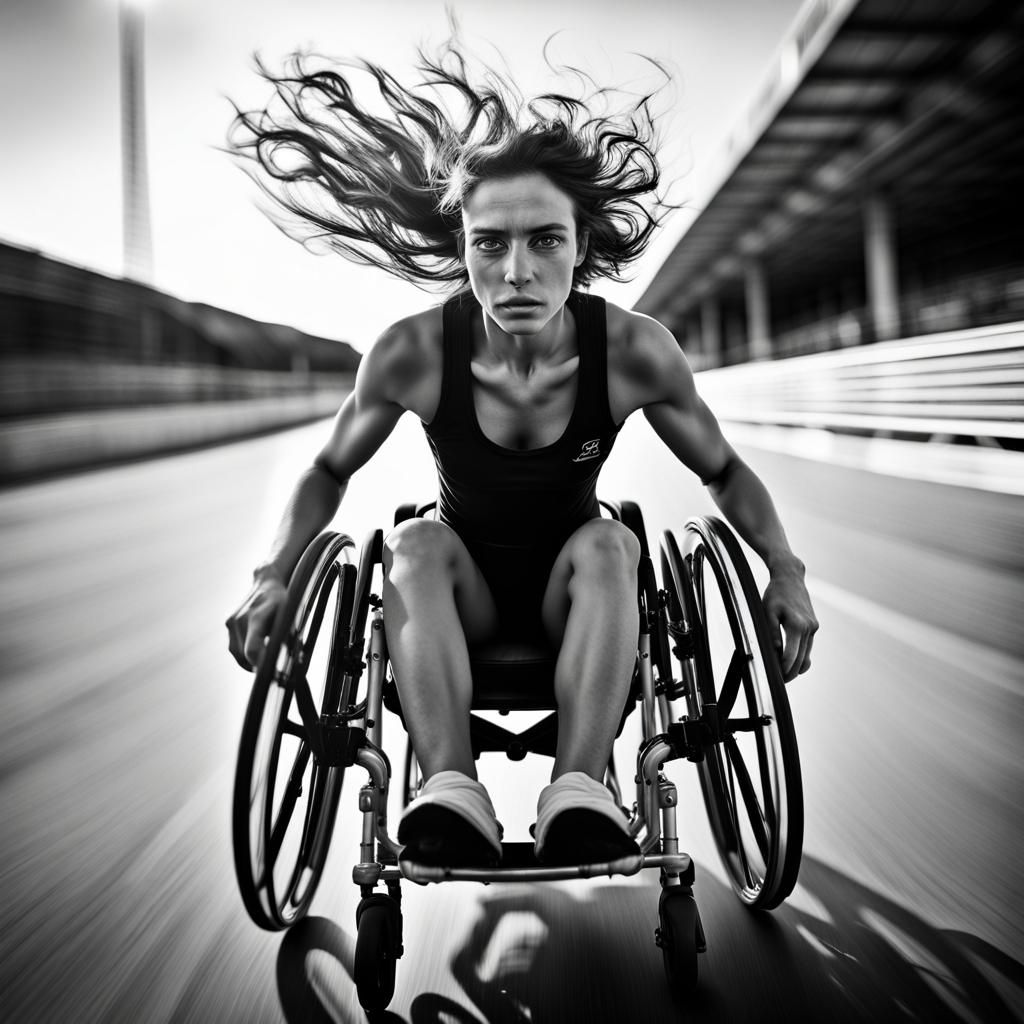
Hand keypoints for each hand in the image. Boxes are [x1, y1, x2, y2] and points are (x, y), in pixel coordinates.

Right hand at [225, 576, 286, 670]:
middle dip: (259, 667)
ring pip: (238, 654)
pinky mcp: (228, 623)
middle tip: (275, 673)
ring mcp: (232, 621)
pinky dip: (244, 655)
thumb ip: (289, 639)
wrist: (267, 583)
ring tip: (266, 664)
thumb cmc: (283, 601)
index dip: (262, 666)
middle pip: (245, 656)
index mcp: (256, 616)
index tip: (274, 675)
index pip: (252, 650)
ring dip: (250, 663)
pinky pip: (234, 647)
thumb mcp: (291, 617)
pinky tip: (257, 655)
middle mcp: (240, 619)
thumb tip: (295, 662)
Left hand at [762, 567, 817, 681]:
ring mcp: (814, 627)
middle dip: (790, 673)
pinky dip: (801, 656)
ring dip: (797, 667)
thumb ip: (771, 632)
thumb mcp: (767, 611)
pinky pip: (808, 647)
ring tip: (784, 675)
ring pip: (807, 655)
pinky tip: (791, 662)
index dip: (784, 669)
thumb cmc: (775, 593)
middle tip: (779, 682)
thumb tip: (775, 651)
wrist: (790, 577)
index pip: (791, 655)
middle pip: (801, 659)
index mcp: (797, 624)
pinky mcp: (814, 626)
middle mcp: (809, 628)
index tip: (776, 678)